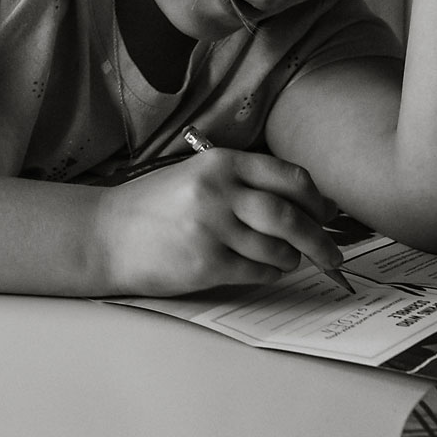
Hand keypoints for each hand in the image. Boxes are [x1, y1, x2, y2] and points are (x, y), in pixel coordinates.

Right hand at [96, 148, 343, 296]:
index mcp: (220, 163)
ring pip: (277, 247)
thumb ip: (243, 184)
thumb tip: (304, 204)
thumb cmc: (154, 207)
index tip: (326, 214)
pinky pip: (257, 272)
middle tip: (332, 253)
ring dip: (294, 258)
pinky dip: (271, 273)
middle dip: (319, 238)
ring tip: (292, 261)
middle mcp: (217, 191)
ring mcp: (210, 228)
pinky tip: (266, 270)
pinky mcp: (204, 263)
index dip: (316, 199)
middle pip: (289, 215)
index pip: (289, 176)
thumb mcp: (197, 177)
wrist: (105, 234)